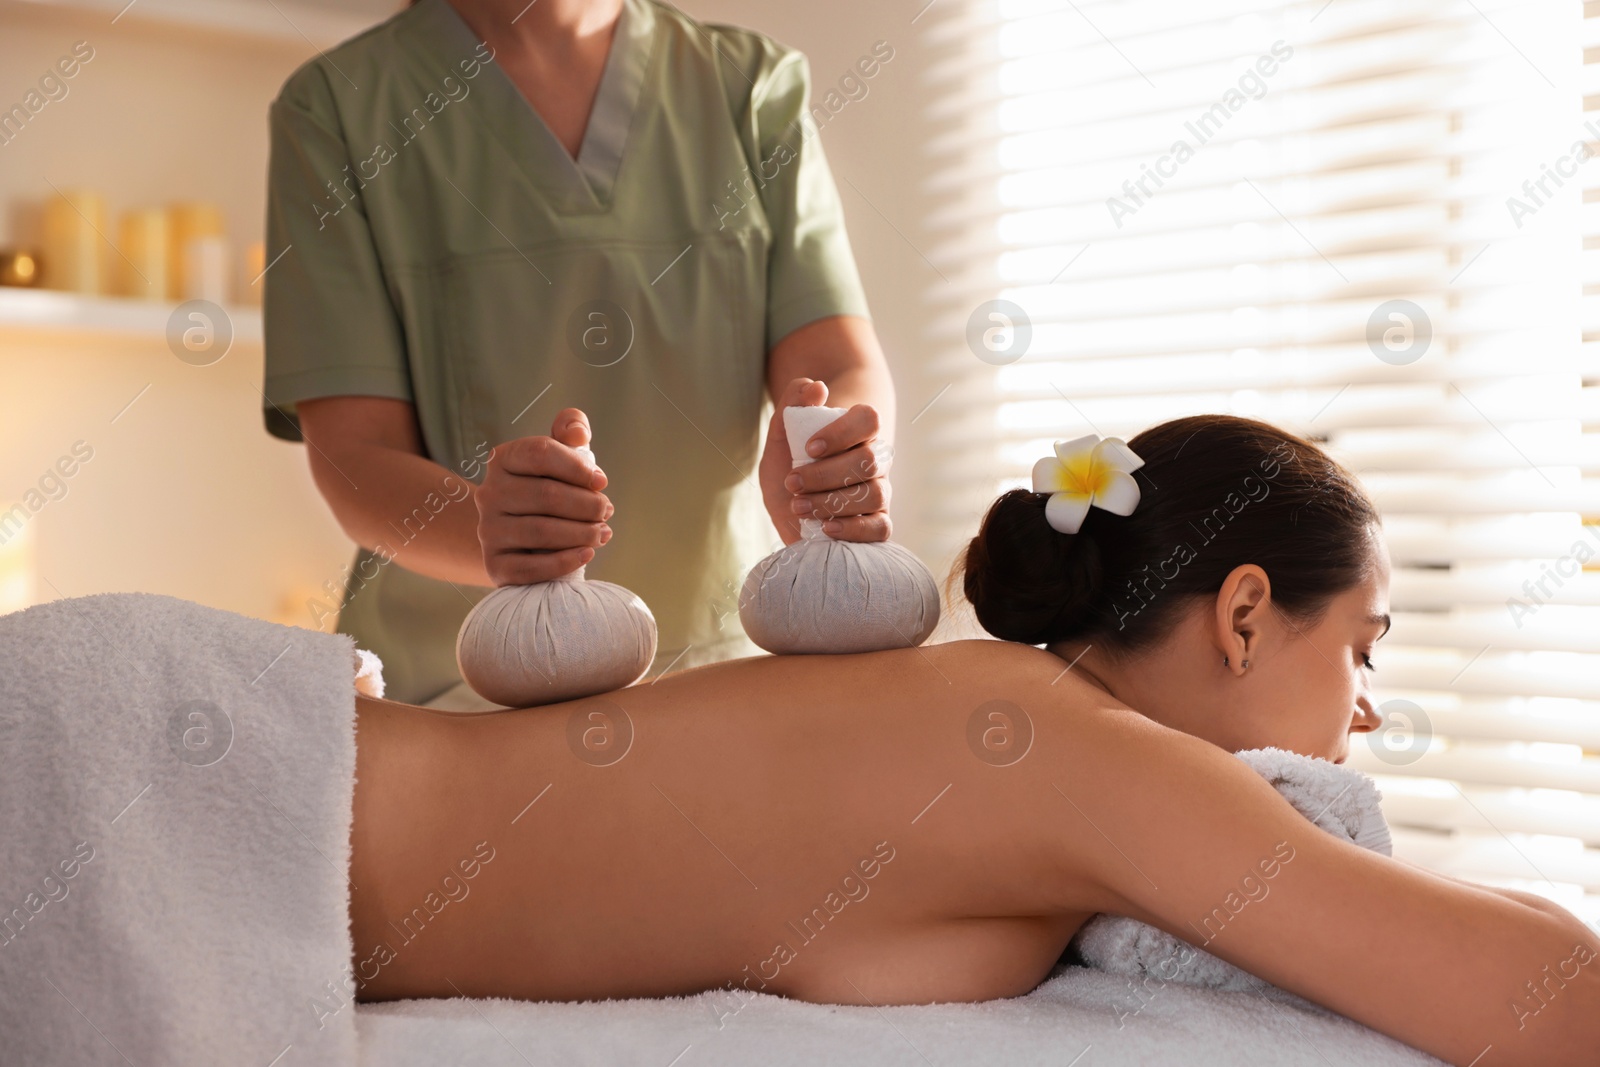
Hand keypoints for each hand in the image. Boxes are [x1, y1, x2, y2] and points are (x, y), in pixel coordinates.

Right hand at [475, 408, 613, 584]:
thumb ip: (570, 432)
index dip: (577, 467)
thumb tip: (576, 431)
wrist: (516, 538)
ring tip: (603, 533)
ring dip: (582, 533)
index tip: (601, 482)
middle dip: (587, 504)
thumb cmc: (546, 490)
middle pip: (546, 495)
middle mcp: (489, 493)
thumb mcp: (559, 457)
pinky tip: (587, 554)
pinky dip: (564, 561)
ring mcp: (488, 530)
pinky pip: (531, 567)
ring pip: (541, 531)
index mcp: (503, 460)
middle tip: (607, 511)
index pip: (540, 453)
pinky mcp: (495, 564)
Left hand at [758, 377, 892, 544]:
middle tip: (792, 482)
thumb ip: (792, 405)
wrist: (787, 505)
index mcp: (857, 432)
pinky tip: (826, 528)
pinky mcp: (876, 524)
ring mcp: (879, 492)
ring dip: (832, 502)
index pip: (868, 419)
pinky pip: (882, 527)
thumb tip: (816, 388)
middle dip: (825, 474)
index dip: (841, 433)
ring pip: (874, 494)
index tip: (808, 448)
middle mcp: (874, 461)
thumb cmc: (789, 465)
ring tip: (799, 506)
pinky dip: (854, 529)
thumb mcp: (779, 436)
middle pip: (869, 460)